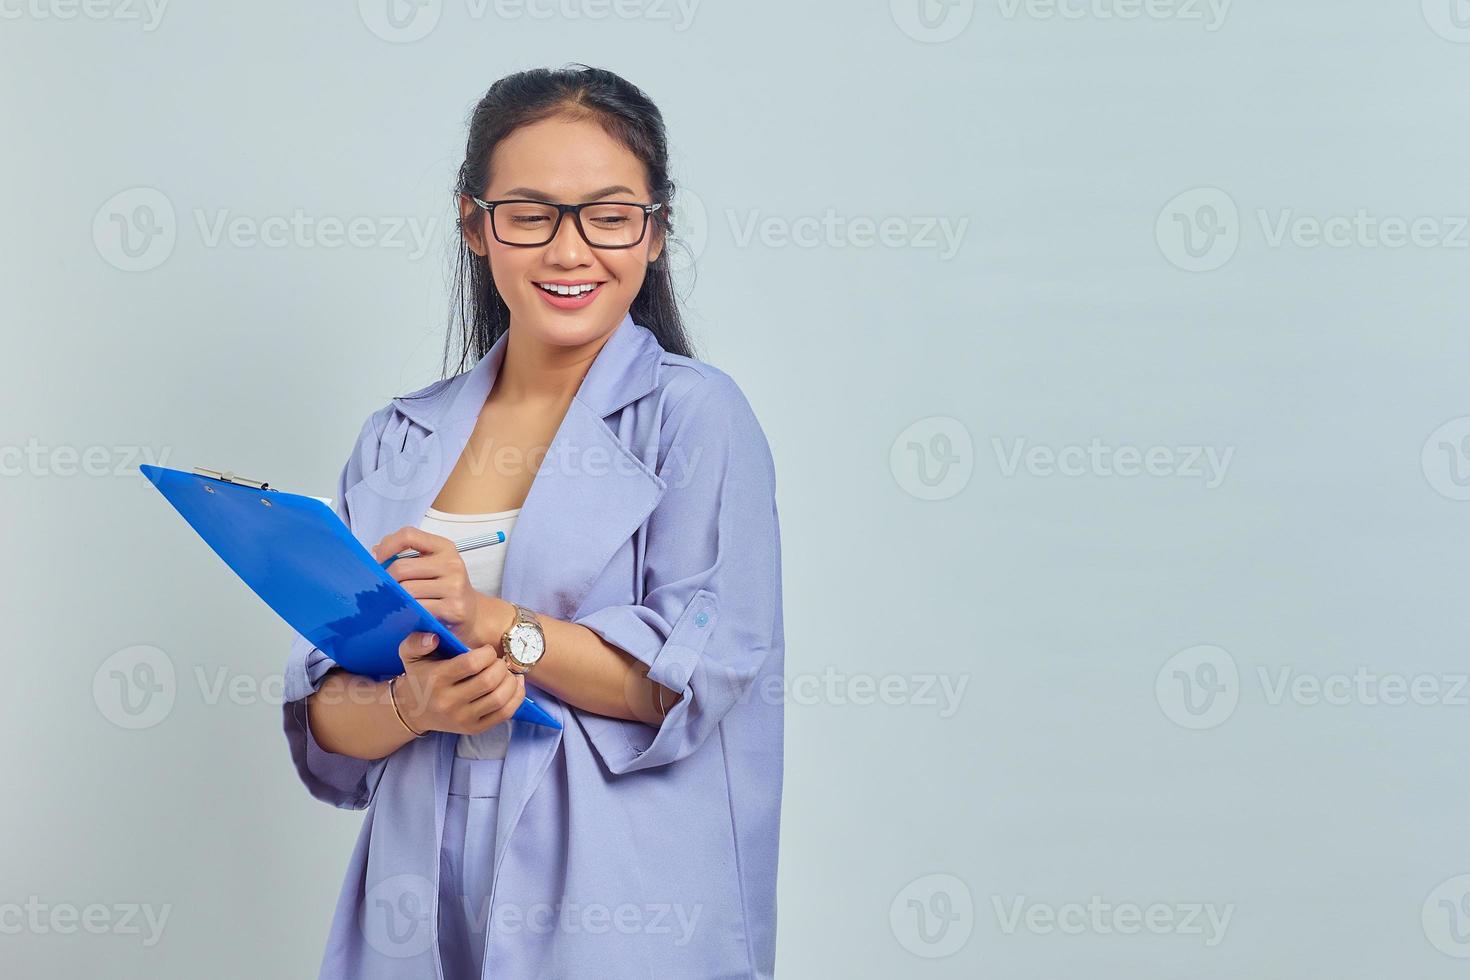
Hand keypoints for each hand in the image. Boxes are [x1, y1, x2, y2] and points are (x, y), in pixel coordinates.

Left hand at [372, 526, 491, 644]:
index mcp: (444, 547)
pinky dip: (407, 613)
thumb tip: (374, 553)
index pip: (409, 535)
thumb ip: (406, 556)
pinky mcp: (453, 608)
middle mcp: (452, 563)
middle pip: (402, 567)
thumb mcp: (431, 565)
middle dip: (386, 581)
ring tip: (395, 604)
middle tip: (383, 591)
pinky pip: (417, 609)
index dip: (387, 546)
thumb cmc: (445, 587)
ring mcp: (454, 586)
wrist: (473, 614)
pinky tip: (408, 614)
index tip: (377, 560)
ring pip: (406, 591)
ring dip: (395, 599)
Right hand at [393, 630, 525, 735]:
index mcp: (437, 679)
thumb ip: (416, 641)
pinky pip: (505, 714)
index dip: (487, 653)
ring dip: (510, 680)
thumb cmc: (419, 676)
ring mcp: (463, 718)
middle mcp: (449, 702)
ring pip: (500, 699)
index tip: (486, 650)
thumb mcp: (409, 654)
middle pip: (489, 681)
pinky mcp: (474, 729)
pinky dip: (516, 697)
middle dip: (500, 665)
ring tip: (506, 672)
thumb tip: (433, 638)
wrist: (412, 710)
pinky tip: (514, 684)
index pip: (472, 664)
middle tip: (498, 661)